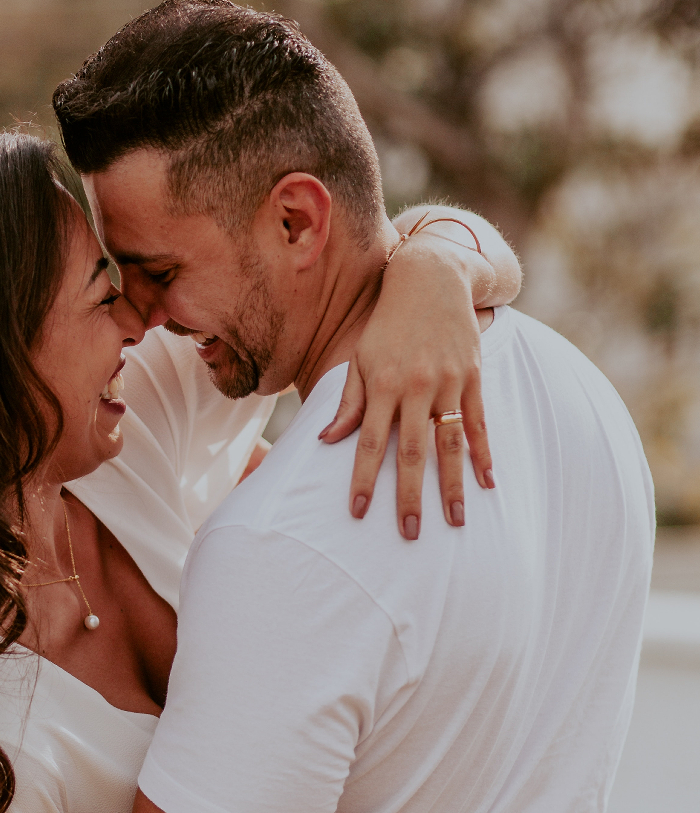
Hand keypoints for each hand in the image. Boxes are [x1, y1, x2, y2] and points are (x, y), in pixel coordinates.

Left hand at [319, 235, 495, 538]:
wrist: (430, 278)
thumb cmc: (386, 324)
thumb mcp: (360, 358)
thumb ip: (348, 402)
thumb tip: (326, 441)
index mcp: (382, 384)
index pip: (369, 442)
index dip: (363, 479)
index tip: (358, 512)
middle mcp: (416, 386)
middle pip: (412, 452)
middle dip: (410, 496)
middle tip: (409, 534)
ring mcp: (447, 383)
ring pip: (450, 444)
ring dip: (453, 486)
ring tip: (456, 521)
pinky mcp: (472, 377)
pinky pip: (479, 423)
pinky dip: (483, 454)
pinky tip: (487, 483)